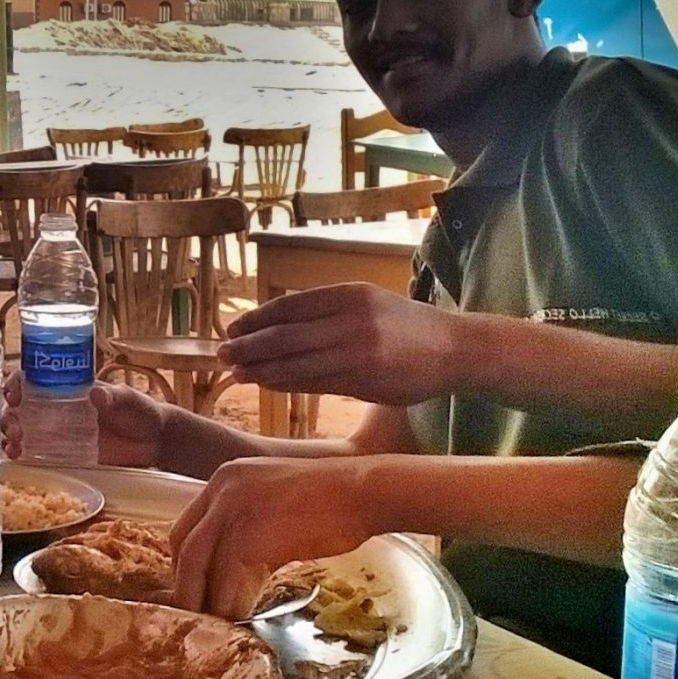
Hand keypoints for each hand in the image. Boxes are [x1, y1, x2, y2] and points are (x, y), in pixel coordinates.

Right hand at [2, 380, 228, 475]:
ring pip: (20, 428)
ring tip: (14, 445)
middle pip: (18, 407)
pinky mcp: (61, 453)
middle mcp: (55, 407)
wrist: (154, 442)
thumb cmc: (141, 411)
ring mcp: (55, 432)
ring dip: (9, 434)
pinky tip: (16, 457)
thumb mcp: (129, 399)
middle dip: (9, 415)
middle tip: (16, 428)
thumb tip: (95, 394)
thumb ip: (113, 396)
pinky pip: (33, 452)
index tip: (14, 393)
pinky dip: (19, 453)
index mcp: (66, 387)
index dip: (15, 384)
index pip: (31, 380)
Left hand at [169, 456, 382, 619]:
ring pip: (199, 565)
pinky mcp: (249, 536)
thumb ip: (248, 527)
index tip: (194, 588)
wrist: (363, 492)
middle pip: (184, 546)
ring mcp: (232, 510)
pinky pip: (227, 579)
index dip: (185, 563)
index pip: (187, 527)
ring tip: (218, 622)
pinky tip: (243, 617)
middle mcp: (220, 489)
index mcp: (224, 479)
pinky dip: (233, 603)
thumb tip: (235, 569)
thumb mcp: (275, 502)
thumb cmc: (332, 501)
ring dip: (206, 599)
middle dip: (187, 584)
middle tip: (198, 612)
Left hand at [218, 283, 463, 405]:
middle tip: (221, 352)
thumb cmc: (405, 327)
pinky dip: (287, 383)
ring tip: (236, 372)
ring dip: (262, 369)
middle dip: (249, 345)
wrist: (456, 348)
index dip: (256, 319)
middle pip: (286, 334)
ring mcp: (358, 350)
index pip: (289, 307)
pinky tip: (268, 384)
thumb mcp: (366, 304)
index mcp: (348, 294)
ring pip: (297, 362)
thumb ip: (326, 314)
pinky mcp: (366, 379)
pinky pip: (316, 383)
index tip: (231, 328)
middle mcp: (351, 319)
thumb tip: (275, 327)